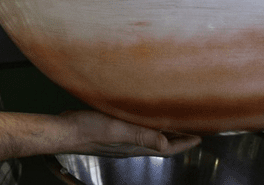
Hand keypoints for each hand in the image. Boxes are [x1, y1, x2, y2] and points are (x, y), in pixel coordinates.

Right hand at [62, 110, 201, 157]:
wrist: (63, 130)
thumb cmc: (88, 129)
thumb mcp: (117, 129)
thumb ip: (141, 136)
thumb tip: (165, 143)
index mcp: (135, 146)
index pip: (166, 148)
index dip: (184, 143)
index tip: (200, 137)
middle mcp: (131, 144)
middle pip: (161, 143)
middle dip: (179, 136)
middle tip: (193, 127)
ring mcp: (122, 139)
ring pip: (150, 136)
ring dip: (165, 129)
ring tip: (176, 119)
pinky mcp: (113, 131)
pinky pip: (137, 129)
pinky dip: (149, 123)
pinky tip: (146, 114)